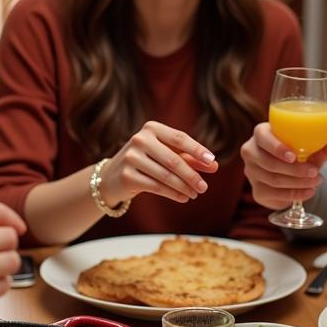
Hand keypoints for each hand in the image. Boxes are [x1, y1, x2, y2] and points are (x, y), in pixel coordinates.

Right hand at [97, 121, 218, 206]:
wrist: (112, 176)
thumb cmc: (146, 162)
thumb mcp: (167, 155)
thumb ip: (190, 158)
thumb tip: (214, 165)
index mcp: (152, 128)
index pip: (179, 138)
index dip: (197, 150)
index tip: (212, 162)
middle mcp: (140, 139)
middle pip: (173, 159)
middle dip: (192, 175)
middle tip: (204, 187)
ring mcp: (131, 157)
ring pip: (165, 175)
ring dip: (184, 187)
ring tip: (195, 194)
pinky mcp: (127, 175)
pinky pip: (156, 186)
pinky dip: (173, 193)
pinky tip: (183, 198)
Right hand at [240, 121, 326, 209]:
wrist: (290, 175)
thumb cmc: (298, 154)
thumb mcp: (310, 150)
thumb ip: (322, 147)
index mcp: (262, 134)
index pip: (263, 137)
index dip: (276, 147)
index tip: (294, 156)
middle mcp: (251, 151)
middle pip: (269, 163)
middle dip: (294, 170)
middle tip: (315, 172)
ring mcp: (251, 172)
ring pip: (273, 179)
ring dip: (298, 183)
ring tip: (316, 181)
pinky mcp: (257, 190)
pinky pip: (274, 194)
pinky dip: (294, 194)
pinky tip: (308, 192)